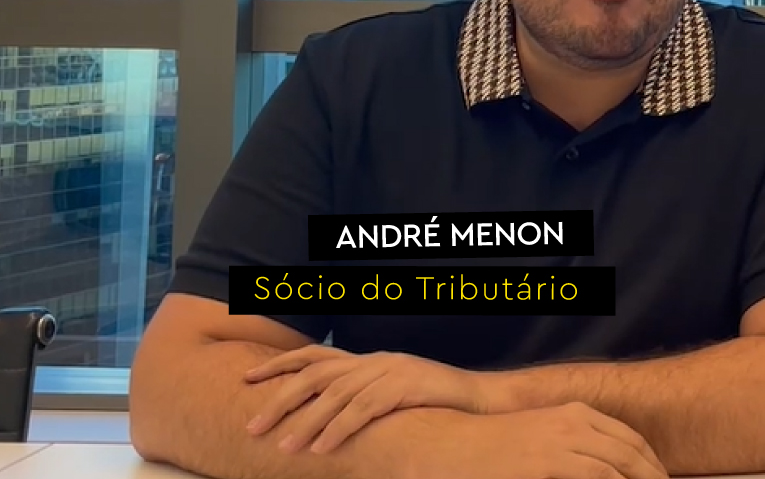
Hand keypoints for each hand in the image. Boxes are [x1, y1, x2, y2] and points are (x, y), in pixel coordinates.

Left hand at [244, 345, 491, 452]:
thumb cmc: (432, 404)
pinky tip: (322, 449)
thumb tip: (323, 422)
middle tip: (253, 426)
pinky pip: (364, 409)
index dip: (279, 364)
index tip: (246, 379)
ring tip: (284, 447)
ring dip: (306, 422)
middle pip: (316, 374)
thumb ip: (360, 401)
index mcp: (367, 360)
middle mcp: (373, 361)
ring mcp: (390, 371)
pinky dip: (340, 429)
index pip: (315, 355)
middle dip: (280, 399)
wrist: (478, 400)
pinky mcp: (405, 387)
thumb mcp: (390, 395)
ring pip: (336, 394)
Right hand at [395, 405, 665, 478]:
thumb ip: (572, 449)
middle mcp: (573, 423)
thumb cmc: (490, 448)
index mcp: (575, 414)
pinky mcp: (544, 464)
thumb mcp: (539, 439)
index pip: (631, 440)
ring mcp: (559, 443)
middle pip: (633, 455)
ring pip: (619, 469)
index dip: (651, 466)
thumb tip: (605, 469)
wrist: (443, 445)